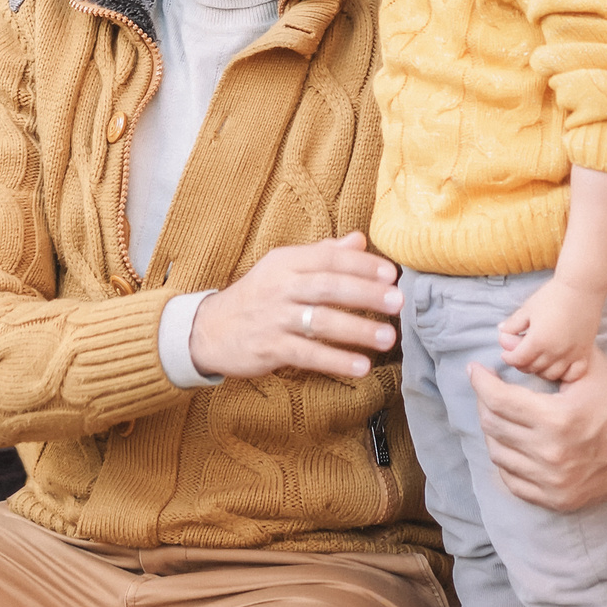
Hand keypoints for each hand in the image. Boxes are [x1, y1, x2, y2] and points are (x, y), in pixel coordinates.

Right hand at [189, 231, 402, 381]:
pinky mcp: (269, 348)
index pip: (329, 259)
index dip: (362, 265)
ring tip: (387, 338)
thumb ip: (322, 254)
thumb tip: (360, 239)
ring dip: (357, 330)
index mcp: (287, 262)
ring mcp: (274, 318)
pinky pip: (307, 354)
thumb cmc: (257, 296)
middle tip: (397, 303)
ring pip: (321, 322)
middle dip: (366, 294)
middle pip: (329, 288)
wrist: (209, 329)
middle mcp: (281, 287)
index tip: (391, 274)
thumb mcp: (284, 267)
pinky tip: (360, 366)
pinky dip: (335, 360)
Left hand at [469, 351, 606, 513]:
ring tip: (501, 415)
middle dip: (485, 403)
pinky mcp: (558, 500)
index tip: (475, 369)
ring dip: (494, 431)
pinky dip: (507, 461)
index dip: (481, 381)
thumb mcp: (587, 367)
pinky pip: (514, 482)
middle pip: (494, 427)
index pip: (499, 400)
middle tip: (489, 389)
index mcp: (559, 419)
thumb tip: (503, 341)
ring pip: (499, 455)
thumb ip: (546, 354)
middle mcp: (553, 455)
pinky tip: (512, 444)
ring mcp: (554, 483)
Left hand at [499, 275, 605, 383]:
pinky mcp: (585, 352)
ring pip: (551, 374)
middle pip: (533, 368)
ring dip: (541, 370)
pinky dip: (565, 374)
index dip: (509, 358)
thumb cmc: (553, 295)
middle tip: (520, 355)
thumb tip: (501, 333)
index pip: (518, 359)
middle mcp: (555, 352)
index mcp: (538, 341)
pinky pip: (574, 373)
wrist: (582, 287)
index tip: (506, 354)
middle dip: (522, 363)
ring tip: (537, 360)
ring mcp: (571, 354)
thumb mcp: (528, 308)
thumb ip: (513, 324)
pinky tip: (559, 365)